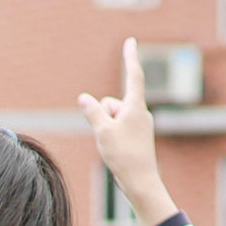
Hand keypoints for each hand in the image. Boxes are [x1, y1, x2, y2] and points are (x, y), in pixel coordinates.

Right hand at [74, 37, 175, 225]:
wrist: (141, 183)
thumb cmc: (125, 156)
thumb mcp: (103, 131)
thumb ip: (92, 112)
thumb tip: (84, 98)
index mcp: (136, 107)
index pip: (133, 75)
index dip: (130, 57)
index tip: (131, 41)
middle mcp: (141, 113)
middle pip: (112, 104)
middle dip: (103, 116)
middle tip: (111, 138)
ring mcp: (139, 125)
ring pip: (112, 118)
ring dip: (106, 129)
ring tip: (114, 147)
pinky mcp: (136, 137)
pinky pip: (116, 129)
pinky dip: (111, 137)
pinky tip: (117, 153)